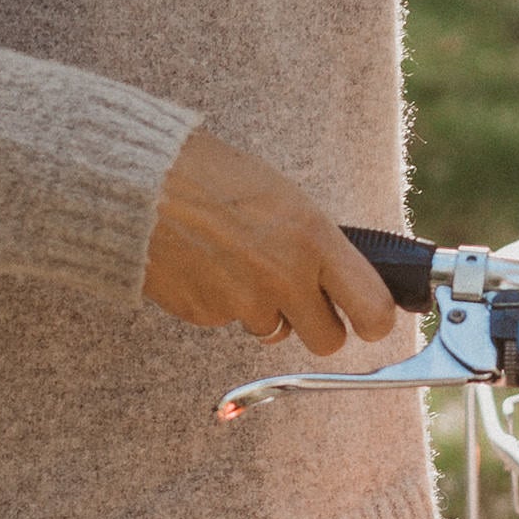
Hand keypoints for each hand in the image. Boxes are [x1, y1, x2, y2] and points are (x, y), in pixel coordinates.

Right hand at [143, 128, 399, 353]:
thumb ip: (320, 244)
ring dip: (263, 308)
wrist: (143, 180)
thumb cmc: (217, 177)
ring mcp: (242, 302)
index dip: (374, 321)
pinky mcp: (205, 315)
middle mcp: (283, 278)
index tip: (369, 318)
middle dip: (319, 326)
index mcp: (313, 240)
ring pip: (273, 330)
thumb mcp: (289, 200)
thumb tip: (350, 278)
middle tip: (304, 300)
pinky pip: (229, 322)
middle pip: (328, 341)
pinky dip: (221, 301)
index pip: (373, 311)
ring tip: (238, 262)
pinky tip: (206, 264)